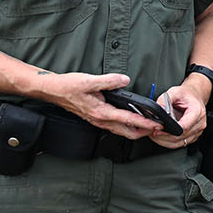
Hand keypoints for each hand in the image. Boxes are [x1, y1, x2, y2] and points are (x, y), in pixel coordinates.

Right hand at [36, 71, 166, 138]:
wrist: (53, 91)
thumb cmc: (69, 86)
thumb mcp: (89, 80)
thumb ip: (109, 81)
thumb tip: (125, 80)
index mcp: (101, 112)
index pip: (128, 120)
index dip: (145, 123)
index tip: (157, 124)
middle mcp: (101, 120)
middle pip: (128, 132)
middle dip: (145, 132)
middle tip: (159, 128)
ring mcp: (98, 122)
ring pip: (122, 131)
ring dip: (137, 130)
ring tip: (150, 126)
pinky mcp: (96, 119)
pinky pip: (115, 127)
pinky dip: (127, 127)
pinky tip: (133, 121)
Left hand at [148, 82, 208, 148]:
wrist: (194, 96)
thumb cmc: (186, 95)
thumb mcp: (174, 92)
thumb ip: (164, 100)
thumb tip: (156, 111)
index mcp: (197, 112)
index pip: (184, 127)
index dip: (169, 131)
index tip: (157, 130)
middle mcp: (200, 123)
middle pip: (180, 137)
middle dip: (164, 136)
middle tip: (151, 132)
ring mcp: (198, 131)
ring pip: (180, 143)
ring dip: (165, 141)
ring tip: (155, 134)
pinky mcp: (194, 136)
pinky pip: (181, 143)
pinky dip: (169, 142)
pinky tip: (162, 137)